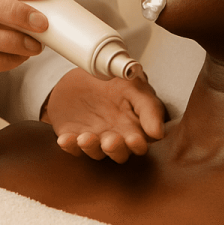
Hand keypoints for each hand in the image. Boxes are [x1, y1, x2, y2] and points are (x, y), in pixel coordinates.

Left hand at [43, 67, 165, 163]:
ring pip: (95, 152)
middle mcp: (115, 137)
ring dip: (90, 147)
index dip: (138, 144)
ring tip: (85, 138)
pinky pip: (71, 146)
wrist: (84, 72)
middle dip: (115, 149)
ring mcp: (94, 138)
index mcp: (133, 127)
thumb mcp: (134, 86)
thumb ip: (148, 107)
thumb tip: (158, 133)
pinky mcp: (73, 137)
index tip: (135, 140)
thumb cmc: (115, 81)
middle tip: (110, 141)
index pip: (139, 143)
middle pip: (119, 152)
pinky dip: (68, 144)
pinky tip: (65, 139)